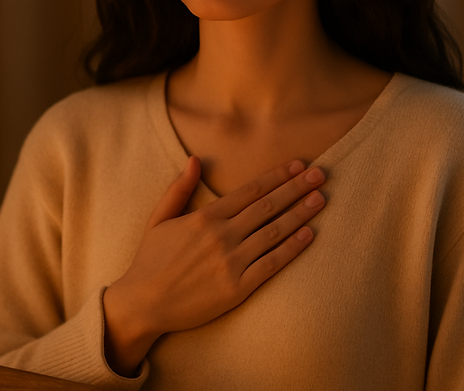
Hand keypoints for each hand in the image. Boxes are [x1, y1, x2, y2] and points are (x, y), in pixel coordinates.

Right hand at [102, 156, 326, 375]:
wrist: (142, 304)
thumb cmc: (150, 261)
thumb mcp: (159, 219)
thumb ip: (179, 189)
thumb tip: (194, 159)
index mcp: (204, 217)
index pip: (250, 191)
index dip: (276, 176)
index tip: (297, 165)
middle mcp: (221, 236)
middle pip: (268, 206)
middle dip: (296, 188)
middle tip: (320, 174)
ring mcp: (230, 262)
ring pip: (274, 232)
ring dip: (301, 214)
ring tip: (321, 198)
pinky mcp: (236, 288)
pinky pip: (271, 264)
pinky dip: (292, 248)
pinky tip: (309, 235)